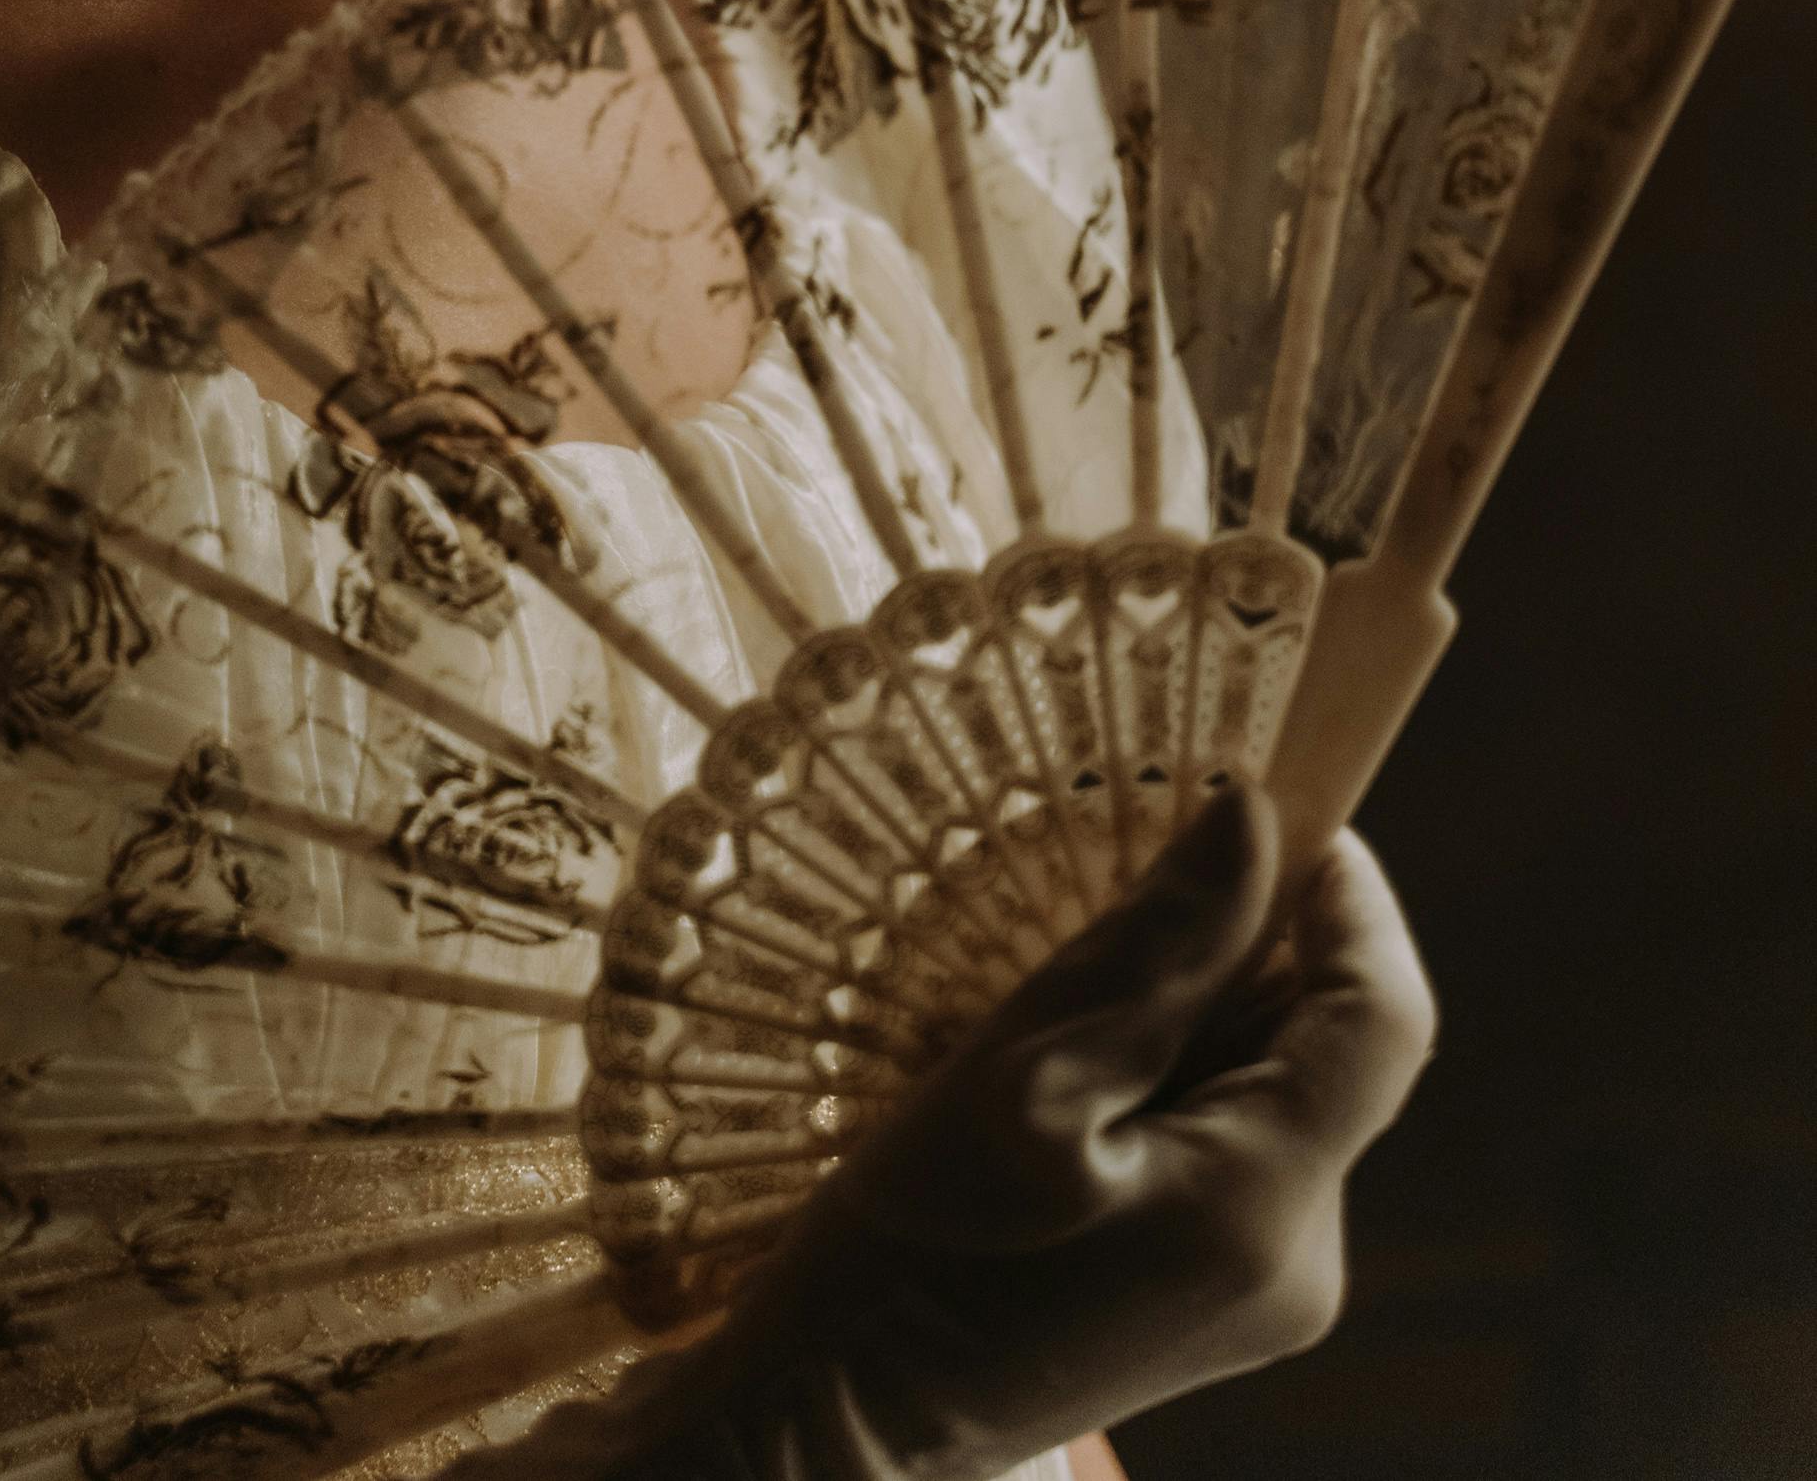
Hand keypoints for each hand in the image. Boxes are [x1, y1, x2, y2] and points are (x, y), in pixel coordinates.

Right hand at [642, 782, 1435, 1477]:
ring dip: (1192, 1010)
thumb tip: (1253, 816)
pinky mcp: (1213, 1295)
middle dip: (1243, 949)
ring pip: (1270, 1087)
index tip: (1267, 799)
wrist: (834, 1420)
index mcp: (1269, 1208)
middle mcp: (1300, 1260)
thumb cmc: (912, 1250)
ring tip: (1065, 992)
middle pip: (1323, 1046)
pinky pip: (1228, 1142)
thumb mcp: (1025, 1074)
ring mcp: (1260, 1290)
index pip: (1382, 1015)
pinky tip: (1063, 1076)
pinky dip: (1166, 1077)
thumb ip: (1159, 947)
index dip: (1347, 893)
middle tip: (1118, 887)